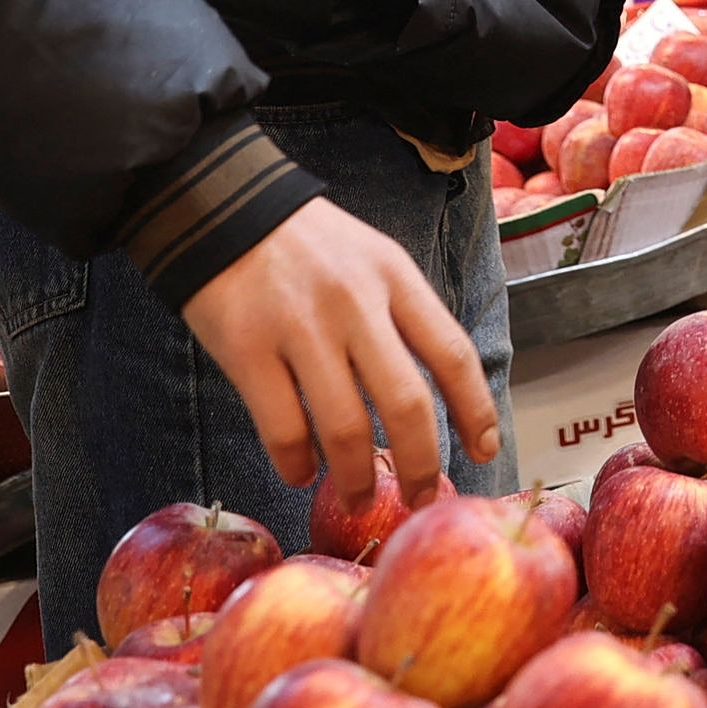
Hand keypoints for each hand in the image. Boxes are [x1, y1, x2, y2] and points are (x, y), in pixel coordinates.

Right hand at [181, 197, 499, 510]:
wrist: (221, 210)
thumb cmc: (308, 246)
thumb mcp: (373, 259)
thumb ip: (402, 317)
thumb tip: (433, 399)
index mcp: (395, 278)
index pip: (452, 353)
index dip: (475, 410)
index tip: (485, 449)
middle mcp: (355, 303)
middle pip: (406, 402)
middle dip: (422, 463)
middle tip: (423, 497)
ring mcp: (300, 328)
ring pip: (344, 426)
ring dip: (357, 476)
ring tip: (360, 497)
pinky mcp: (246, 350)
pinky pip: (282, 427)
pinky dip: (296, 462)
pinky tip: (302, 472)